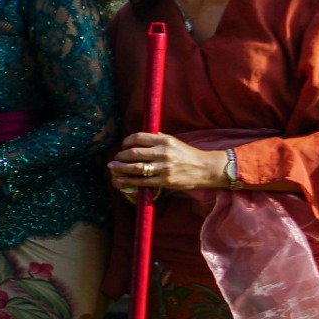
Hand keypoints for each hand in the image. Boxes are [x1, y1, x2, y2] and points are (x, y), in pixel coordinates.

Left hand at [110, 132, 226, 194]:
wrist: (206, 169)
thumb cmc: (188, 154)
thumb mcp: (174, 141)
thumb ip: (158, 138)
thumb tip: (141, 136)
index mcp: (165, 141)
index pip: (139, 138)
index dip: (127, 141)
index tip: (123, 145)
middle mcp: (163, 153)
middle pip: (134, 153)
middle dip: (120, 155)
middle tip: (115, 158)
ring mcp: (163, 168)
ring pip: (135, 167)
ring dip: (120, 168)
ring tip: (112, 167)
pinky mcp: (164, 181)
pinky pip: (141, 181)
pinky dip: (127, 181)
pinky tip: (119, 180)